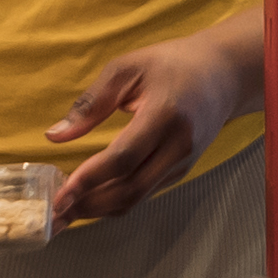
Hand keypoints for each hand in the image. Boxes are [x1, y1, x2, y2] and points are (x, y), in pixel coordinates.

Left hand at [44, 18, 264, 224]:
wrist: (223, 75)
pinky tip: (90, 199)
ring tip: (65, 213)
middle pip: (130, 189)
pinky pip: (145, 194)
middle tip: (55, 214)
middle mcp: (178, 146)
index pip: (123, 158)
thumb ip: (91, 103)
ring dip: (99, 210)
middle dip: (89, 205)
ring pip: (137, 198)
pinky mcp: (181, 171)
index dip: (89, 179)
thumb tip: (55, 136)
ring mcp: (182, 163)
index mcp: (165, 116)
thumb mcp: (127, 69)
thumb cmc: (171, 63)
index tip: (59, 194)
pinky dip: (115, 202)